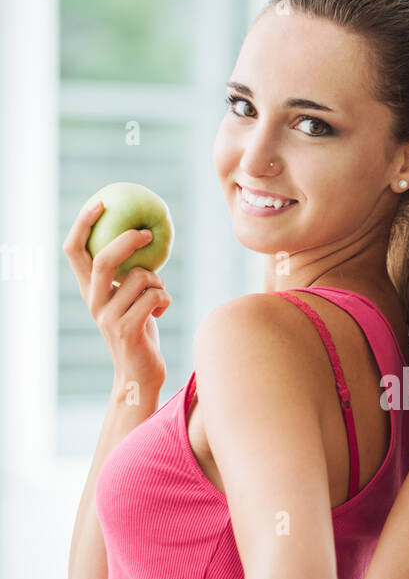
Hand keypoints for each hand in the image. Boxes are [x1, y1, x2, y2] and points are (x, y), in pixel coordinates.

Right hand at [63, 199, 170, 394]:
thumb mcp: (128, 299)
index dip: (82, 224)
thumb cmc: (140, 331)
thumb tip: (145, 235)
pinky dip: (165, 299)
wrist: (139, 375)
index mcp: (90, 290)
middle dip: (127, 240)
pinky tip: (161, 311)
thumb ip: (128, 275)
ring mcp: (108, 317)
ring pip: (140, 278)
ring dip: (158, 282)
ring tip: (159, 296)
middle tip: (147, 233)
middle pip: (103, 259)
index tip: (100, 203)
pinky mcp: (127, 330)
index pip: (74, 251)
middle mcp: (94, 302)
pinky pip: (155, 297)